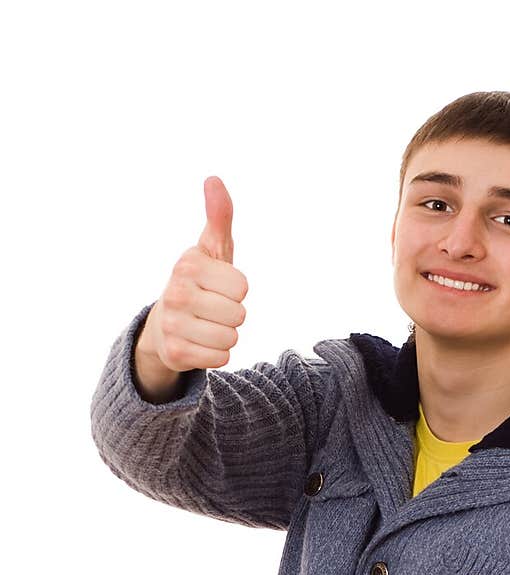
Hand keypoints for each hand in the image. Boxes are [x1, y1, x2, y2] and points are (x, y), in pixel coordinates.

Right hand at [138, 176, 249, 372]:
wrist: (165, 325)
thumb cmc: (198, 283)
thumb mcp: (211, 249)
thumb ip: (219, 218)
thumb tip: (214, 180)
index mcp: (187, 265)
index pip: (242, 286)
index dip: (236, 289)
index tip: (217, 286)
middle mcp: (176, 293)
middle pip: (239, 314)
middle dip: (232, 314)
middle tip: (211, 308)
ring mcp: (173, 325)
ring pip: (231, 338)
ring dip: (225, 335)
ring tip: (205, 325)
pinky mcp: (176, 354)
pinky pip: (221, 358)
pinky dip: (216, 354)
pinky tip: (200, 343)